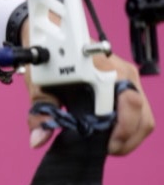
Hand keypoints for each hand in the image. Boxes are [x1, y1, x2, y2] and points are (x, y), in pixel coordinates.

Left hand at [25, 42, 154, 155]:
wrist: (53, 35)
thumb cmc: (49, 57)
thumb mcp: (40, 85)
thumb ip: (40, 112)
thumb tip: (38, 139)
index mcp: (104, 69)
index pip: (128, 102)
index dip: (121, 129)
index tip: (104, 145)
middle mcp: (123, 73)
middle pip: (142, 115)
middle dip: (126, 138)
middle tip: (104, 149)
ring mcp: (129, 79)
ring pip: (145, 117)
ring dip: (130, 136)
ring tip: (107, 145)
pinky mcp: (129, 85)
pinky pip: (141, 113)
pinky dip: (130, 129)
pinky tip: (110, 135)